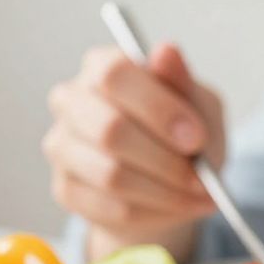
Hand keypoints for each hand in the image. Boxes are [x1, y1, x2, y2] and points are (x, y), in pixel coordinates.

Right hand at [44, 44, 223, 260]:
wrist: (166, 185)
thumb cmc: (181, 135)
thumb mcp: (198, 106)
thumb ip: (183, 83)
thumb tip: (166, 52)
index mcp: (102, 67)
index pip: (116, 75)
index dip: (158, 109)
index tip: (196, 139)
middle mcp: (72, 101)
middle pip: (108, 129)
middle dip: (164, 159)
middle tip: (200, 178)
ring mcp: (62, 146)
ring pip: (111, 175)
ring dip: (164, 192)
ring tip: (198, 196)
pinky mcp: (65, 188)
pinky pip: (110, 207)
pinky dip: (153, 212)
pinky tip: (176, 207)